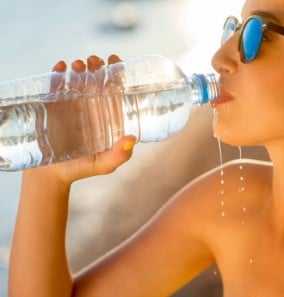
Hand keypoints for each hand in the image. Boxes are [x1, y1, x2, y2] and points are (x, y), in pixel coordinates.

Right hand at [26, 55, 135, 184]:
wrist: (51, 175)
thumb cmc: (82, 169)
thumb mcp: (104, 164)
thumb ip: (119, 155)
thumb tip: (132, 139)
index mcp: (108, 116)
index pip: (116, 89)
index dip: (117, 72)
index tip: (115, 61)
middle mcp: (92, 107)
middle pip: (97, 79)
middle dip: (98, 65)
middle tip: (95, 61)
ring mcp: (71, 104)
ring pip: (77, 78)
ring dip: (80, 66)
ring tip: (79, 65)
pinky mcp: (52, 105)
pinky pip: (55, 84)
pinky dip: (57, 72)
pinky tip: (61, 67)